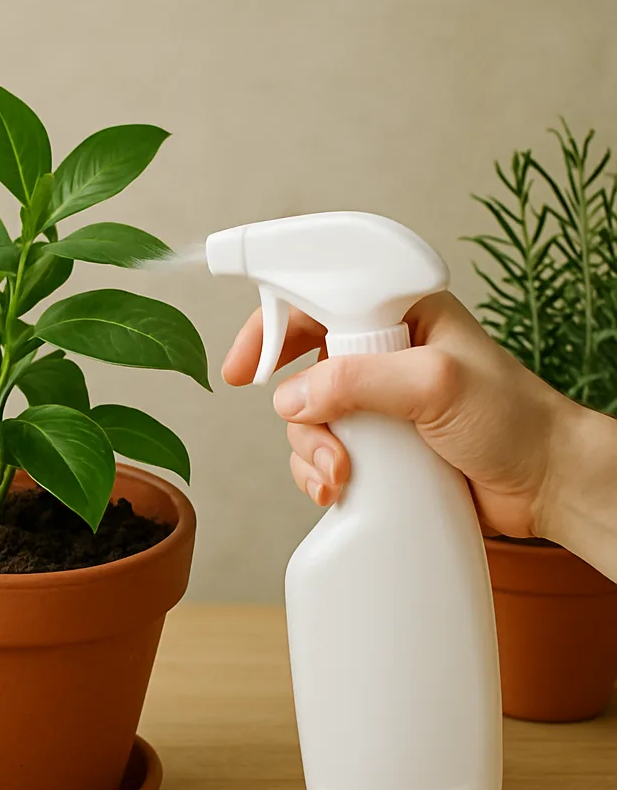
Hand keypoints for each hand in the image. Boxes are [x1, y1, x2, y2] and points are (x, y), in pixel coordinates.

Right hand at [222, 291, 581, 540]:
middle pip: (302, 366)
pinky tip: (336, 488)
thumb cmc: (513, 420)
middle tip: (298, 428)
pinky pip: (323, 452)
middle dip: (293, 404)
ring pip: (308, 418)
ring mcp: (377, 403)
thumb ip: (359, 381)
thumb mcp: (435, 384)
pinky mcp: (377, 445)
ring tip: (340, 473)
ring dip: (311, 449)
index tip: (245, 364)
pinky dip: (319, 472)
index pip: (319, 301)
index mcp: (400, 315)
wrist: (544, 484)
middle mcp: (383, 354)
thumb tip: (292, 399)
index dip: (273, 326)